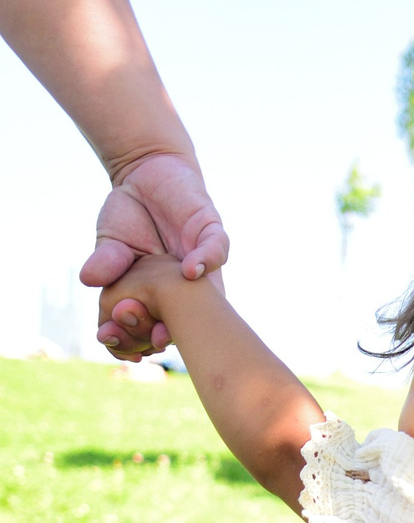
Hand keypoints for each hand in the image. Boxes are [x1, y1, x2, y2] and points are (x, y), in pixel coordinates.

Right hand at [80, 153, 228, 357]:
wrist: (146, 173)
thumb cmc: (128, 215)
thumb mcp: (110, 241)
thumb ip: (107, 261)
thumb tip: (88, 279)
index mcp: (161, 293)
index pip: (154, 322)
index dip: (140, 338)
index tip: (122, 349)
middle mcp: (186, 284)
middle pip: (185, 318)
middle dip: (168, 331)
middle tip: (150, 342)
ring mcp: (201, 259)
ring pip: (207, 294)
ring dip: (188, 308)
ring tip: (170, 323)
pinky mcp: (211, 231)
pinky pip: (216, 250)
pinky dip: (205, 260)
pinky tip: (189, 271)